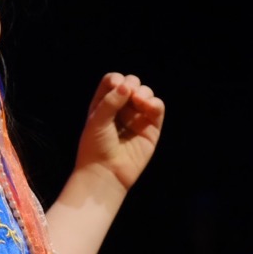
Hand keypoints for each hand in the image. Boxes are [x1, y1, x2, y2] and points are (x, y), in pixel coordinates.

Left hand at [74, 72, 164, 191]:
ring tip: (138, 100)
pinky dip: (155, 103)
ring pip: (146, 94)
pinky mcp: (151, 129)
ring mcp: (137, 119)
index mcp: (104, 105)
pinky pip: (157, 109)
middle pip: (131, 84)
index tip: (116, 85)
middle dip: (132, 84)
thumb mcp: (97, 121)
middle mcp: (121, 110)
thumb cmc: (95, 148)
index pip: (113, 81)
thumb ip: (110, 101)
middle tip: (129, 93)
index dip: (116, 79)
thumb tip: (127, 85)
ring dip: (144, 92)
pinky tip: (148, 105)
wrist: (106, 174)